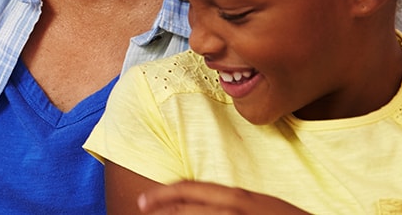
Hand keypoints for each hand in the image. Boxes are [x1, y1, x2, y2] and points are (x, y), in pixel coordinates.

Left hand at [137, 181, 308, 214]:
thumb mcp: (261, 206)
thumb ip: (233, 203)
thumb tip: (210, 204)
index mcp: (239, 197)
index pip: (190, 189)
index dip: (161, 195)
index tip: (141, 201)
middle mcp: (235, 209)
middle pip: (184, 209)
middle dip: (159, 212)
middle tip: (140, 212)